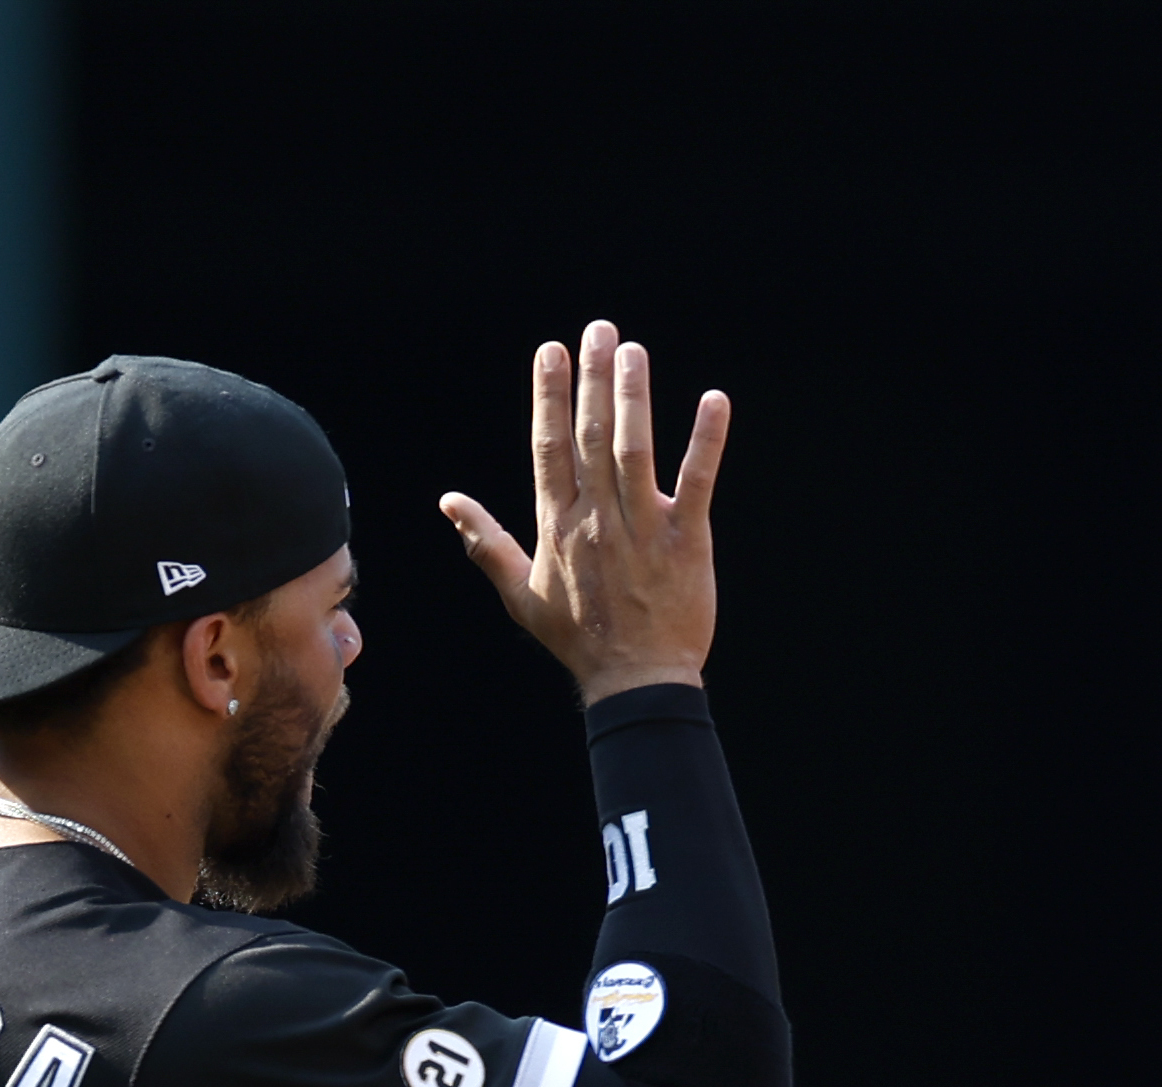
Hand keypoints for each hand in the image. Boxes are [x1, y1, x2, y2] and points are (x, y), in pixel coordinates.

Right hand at [441, 322, 726, 703]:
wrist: (636, 682)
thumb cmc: (578, 639)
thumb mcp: (519, 592)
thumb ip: (485, 542)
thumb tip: (447, 502)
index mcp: (557, 525)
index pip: (550, 446)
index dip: (550, 395)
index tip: (550, 351)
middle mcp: (596, 520)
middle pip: (592, 435)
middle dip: (593, 378)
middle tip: (598, 329)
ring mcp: (642, 529)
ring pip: (635, 450)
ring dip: (635, 397)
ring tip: (634, 351)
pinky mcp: (686, 541)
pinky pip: (698, 482)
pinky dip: (706, 440)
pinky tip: (714, 401)